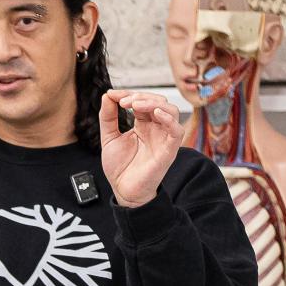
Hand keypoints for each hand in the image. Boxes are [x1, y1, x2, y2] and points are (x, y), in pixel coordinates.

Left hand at [99, 90, 183, 207]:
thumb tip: (107, 95)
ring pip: (170, 110)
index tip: (113, 95)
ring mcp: (163, 138)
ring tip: (135, 104)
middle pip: (158, 101)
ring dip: (153, 103)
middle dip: (141, 96)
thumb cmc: (120, 167)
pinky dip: (169, 119)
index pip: (142, 101)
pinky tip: (156, 114)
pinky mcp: (169, 150)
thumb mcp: (109, 137)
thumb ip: (108, 116)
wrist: (123, 190)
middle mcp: (156, 129)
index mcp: (143, 124)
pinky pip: (177, 130)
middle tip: (124, 101)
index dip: (129, 94)